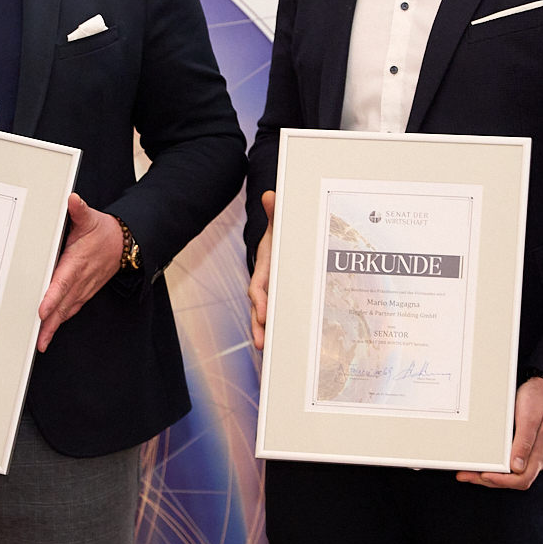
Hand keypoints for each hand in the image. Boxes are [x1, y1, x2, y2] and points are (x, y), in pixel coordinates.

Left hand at [36, 194, 123, 351]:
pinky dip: (61, 320)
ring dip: (54, 326)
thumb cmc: (105, 233)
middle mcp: (80, 279)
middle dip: (50, 323)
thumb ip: (79, 211)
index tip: (42, 310)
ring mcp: (83, 288)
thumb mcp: (91, 218)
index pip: (62, 283)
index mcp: (78, 263)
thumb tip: (72, 201)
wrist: (125, 245)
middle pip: (62, 304)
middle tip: (38, 338)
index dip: (52, 298)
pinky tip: (51, 328)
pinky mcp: (85, 292)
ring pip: (66, 310)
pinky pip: (71, 309)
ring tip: (42, 341)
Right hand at [248, 191, 275, 350]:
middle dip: (259, 325)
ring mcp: (273, 294)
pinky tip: (284, 344)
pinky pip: (280, 316)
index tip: (263, 312)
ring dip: (266, 332)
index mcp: (265, 269)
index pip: (258, 287)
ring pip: (267, 316)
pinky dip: (278, 329)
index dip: (260, 300)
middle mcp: (266, 285)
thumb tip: (270, 195)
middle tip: (261, 342)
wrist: (279, 242)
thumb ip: (275, 211)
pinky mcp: (282, 300)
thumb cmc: (279, 234)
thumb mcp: (278, 222)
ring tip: (267, 349)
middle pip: (259, 308)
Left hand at [457, 376, 542, 489]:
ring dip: (489, 476)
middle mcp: (536, 458)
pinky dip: (495, 467)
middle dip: (489, 481)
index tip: (485, 475)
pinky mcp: (524, 449)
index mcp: (539, 454)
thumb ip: (525, 443)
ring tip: (468, 473)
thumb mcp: (530, 419)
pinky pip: (509, 464)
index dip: (502, 481)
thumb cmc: (539, 401)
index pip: (522, 479)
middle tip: (466, 475)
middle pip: (513, 480)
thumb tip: (517, 467)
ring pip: (510, 475)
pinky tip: (482, 463)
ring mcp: (530, 454)